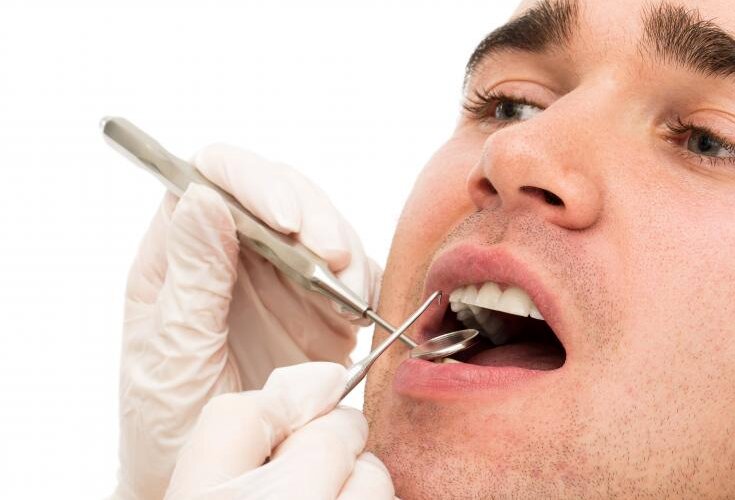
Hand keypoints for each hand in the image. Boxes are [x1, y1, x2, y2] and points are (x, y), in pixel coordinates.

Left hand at [114, 145, 380, 498]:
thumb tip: (203, 197)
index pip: (212, 177)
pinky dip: (365, 285)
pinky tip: (358, 312)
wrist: (214, 481)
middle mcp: (233, 254)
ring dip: (344, 253)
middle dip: (314, 217)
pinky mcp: (318, 307)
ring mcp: (278, 279)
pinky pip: (352, 274)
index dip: (252, 182)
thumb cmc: (169, 424)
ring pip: (322, 229)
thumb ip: (192, 278)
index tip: (286, 219)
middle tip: (333, 258)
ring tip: (349, 295)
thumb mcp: (172, 355)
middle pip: (279, 194)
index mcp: (180, 254)